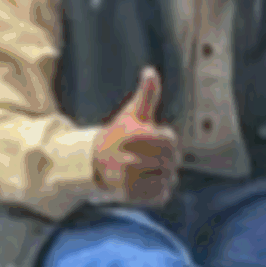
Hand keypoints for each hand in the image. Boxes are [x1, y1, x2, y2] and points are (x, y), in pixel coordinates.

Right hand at [93, 67, 179, 205]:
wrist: (95, 161)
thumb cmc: (120, 134)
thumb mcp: (133, 112)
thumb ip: (146, 94)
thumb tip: (150, 70)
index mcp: (134, 136)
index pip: (170, 141)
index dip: (168, 140)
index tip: (157, 138)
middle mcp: (129, 158)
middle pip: (171, 161)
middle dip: (168, 159)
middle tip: (154, 156)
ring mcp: (128, 179)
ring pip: (168, 179)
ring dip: (165, 175)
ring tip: (150, 169)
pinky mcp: (128, 196)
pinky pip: (161, 196)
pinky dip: (160, 190)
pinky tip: (148, 181)